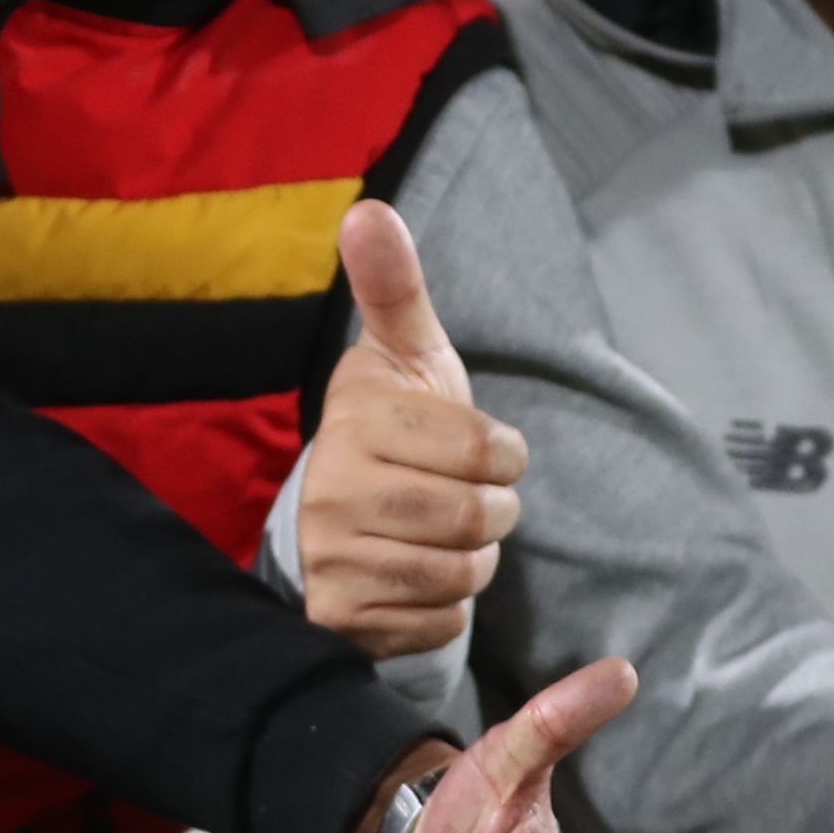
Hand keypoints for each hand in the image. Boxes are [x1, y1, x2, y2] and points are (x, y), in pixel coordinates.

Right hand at [302, 201, 524, 661]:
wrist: (339, 520)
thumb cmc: (397, 427)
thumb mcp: (405, 354)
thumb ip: (395, 285)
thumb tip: (368, 209)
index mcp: (355, 419)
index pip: (482, 449)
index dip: (502, 452)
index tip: (482, 449)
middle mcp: (330, 492)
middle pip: (477, 515)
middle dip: (494, 510)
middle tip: (470, 497)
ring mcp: (330, 561)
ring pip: (462, 573)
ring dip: (473, 558)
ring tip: (442, 534)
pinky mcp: (340, 621)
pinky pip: (441, 623)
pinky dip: (447, 606)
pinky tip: (417, 577)